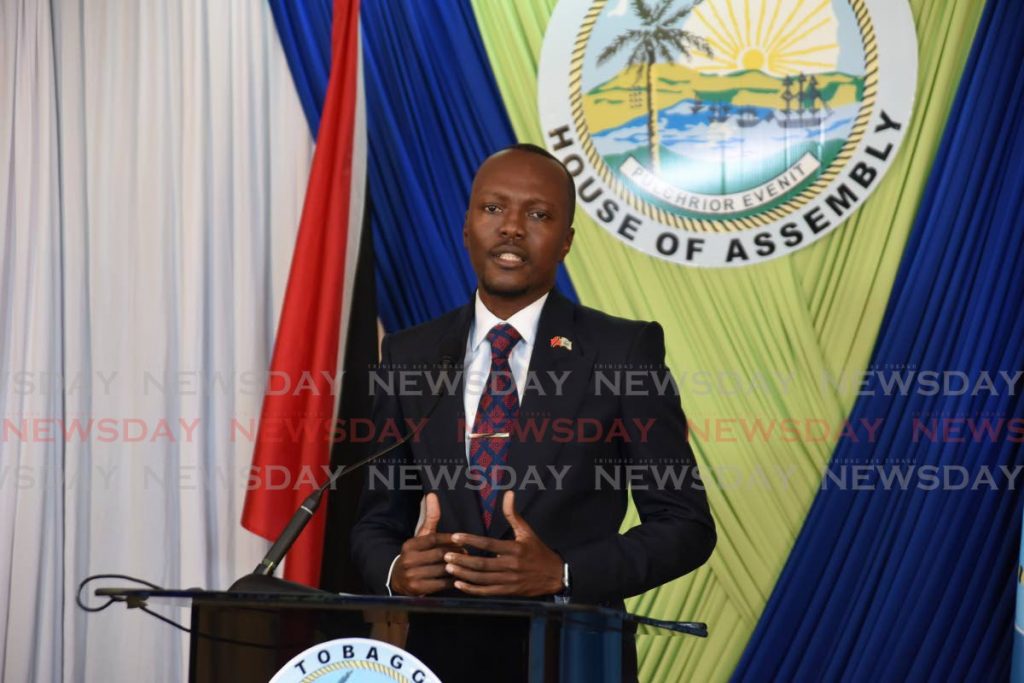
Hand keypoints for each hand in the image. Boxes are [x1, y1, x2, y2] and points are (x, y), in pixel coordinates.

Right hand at [389, 493, 464, 596]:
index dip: (449, 539)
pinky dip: (452, 581)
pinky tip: (459, 578)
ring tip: (466, 565)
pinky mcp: (417, 589)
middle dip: (455, 554)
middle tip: (467, 553)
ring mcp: (411, 575)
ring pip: (442, 569)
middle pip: (439, 554)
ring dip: (456, 567)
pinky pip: (441, 584)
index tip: (462, 540)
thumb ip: (429, 517)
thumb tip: (432, 494)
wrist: (398, 580)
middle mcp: (408, 559)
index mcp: (409, 545)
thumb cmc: (416, 555)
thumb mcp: (420, 537)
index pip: (433, 538)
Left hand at [445, 491, 564, 596]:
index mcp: (515, 549)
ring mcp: (510, 581)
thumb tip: (509, 493)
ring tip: (448, 568)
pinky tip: (459, 584)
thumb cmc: (538, 551)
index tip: (455, 536)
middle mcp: (511, 565)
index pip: (489, 544)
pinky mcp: (508, 592)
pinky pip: (487, 591)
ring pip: (482, 578)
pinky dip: (472, 589)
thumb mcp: (527, 532)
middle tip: (446, 555)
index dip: (471, 540)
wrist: (554, 575)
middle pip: (482, 564)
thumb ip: (513, 514)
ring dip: (464, 574)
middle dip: (462, 560)